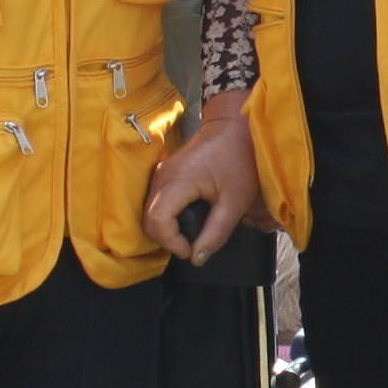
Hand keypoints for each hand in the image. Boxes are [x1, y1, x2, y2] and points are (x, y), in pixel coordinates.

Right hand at [143, 111, 261, 262]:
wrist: (233, 128)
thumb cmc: (239, 161)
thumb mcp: (235, 201)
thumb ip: (216, 232)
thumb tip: (197, 259)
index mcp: (179, 181)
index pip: (157, 220)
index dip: (171, 242)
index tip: (192, 250)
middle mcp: (162, 177)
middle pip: (148, 220)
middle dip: (167, 240)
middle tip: (193, 245)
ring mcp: (160, 174)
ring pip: (148, 212)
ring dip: (166, 230)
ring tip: (192, 233)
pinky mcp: (163, 174)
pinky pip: (155, 203)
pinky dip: (166, 218)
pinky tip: (188, 219)